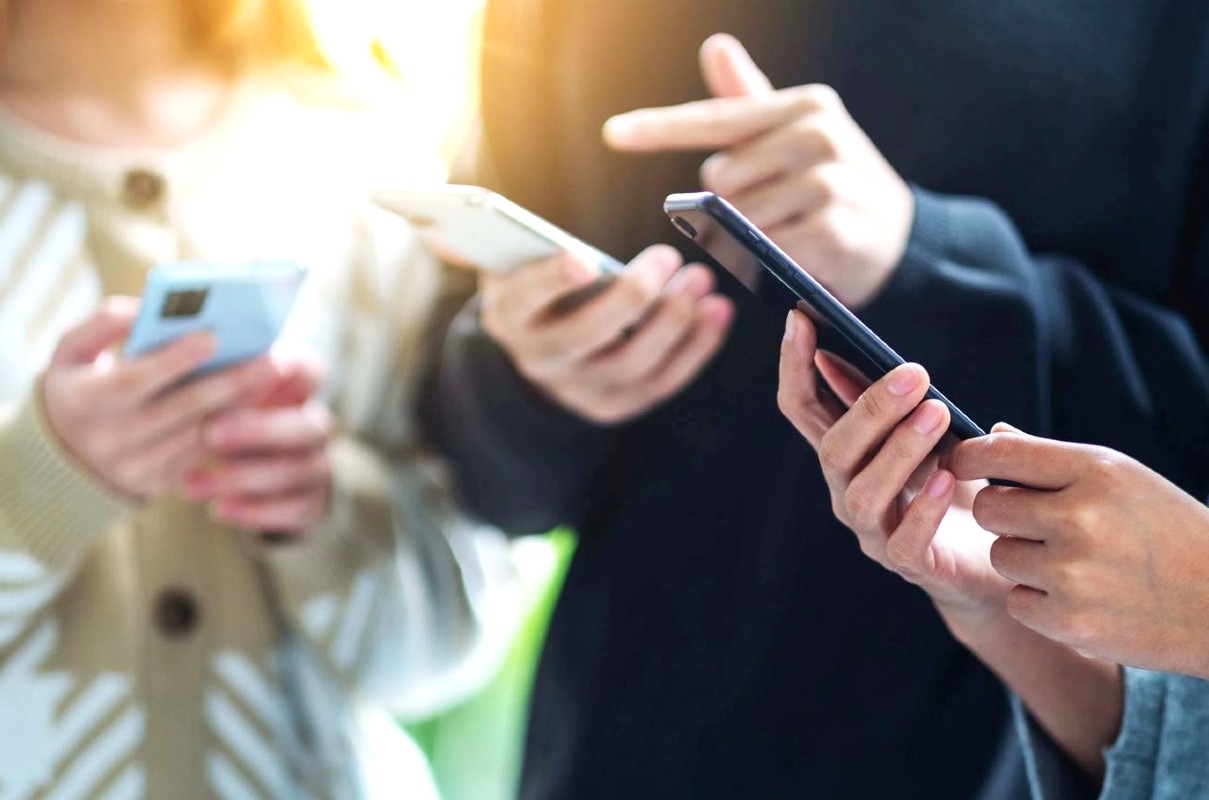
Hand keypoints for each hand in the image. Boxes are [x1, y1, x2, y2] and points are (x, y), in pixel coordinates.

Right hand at [41, 297, 272, 499]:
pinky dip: (235, 426)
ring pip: (201, 434)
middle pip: (183, 409)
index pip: (135, 380)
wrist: (63, 455)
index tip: (214, 336)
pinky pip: (205, 453)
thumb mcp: (70, 352)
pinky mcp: (160, 483)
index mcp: (83, 403)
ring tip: (272, 376)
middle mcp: (111, 440)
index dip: (175, 359)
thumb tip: (146, 307)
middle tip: (271, 358)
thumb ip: (102, 324)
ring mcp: (137, 467)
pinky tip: (258, 400)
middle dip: (231, 382)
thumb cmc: (76, 386)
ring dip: (242, 404)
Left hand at [184, 354, 332, 534]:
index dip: (293, 368)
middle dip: (257, 428)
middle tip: (208, 431)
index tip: (264, 364)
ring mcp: (316, 465)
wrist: (258, 473)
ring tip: (190, 484)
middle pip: (305, 424)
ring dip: (241, 476)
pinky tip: (218, 508)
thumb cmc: (228, 421)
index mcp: (298, 392)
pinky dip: (254, 510)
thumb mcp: (222, 395)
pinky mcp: (310, 502)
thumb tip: (161, 344)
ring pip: (292, 470)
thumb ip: (209, 376)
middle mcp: (314, 426)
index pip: (311, 372)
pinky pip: (292, 508)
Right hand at [480, 245, 733, 424]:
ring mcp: (579, 390)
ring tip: (700, 281)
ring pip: (630, 363)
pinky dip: (694, 349)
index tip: (581, 259)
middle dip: (630, 297)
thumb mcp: (506, 264)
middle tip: (666, 257)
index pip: (524, 301)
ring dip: (672, 323)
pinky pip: (660, 383)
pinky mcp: (614, 406)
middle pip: (586, 336)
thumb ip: (483, 242)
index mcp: (509, 318)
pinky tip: (717, 313)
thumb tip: (444, 229)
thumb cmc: (534, 288)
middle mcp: (540, 361)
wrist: (540, 354)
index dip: (550, 282)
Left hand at [604, 34, 912, 306]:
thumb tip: (715, 47)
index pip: (715, 119)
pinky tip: (795, 257)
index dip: (660, 129)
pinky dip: (768, 264)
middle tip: (774, 209)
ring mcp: (828, 183)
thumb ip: (749, 100)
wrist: (898, 237)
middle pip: (719, 181)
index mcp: (804, 106)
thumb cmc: (831, 181)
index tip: (613, 133)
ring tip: (786, 233)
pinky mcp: (832, 231)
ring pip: (738, 220)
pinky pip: (765, 253)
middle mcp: (818, 136)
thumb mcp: (795, 135)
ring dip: (748, 238)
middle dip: (730, 204)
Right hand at [777, 309, 1010, 622]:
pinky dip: (923, 510)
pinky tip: (949, 480)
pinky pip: (904, 543)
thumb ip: (898, 403)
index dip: (795, 365)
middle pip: (833, 450)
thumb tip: (861, 352)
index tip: (801, 317)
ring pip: (863, 493)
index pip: (802, 408)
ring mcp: (875, 533)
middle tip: (915, 373)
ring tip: (938, 415)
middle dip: (869, 408)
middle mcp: (848, 492)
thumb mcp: (931, 432)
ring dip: (899, 450)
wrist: (1009, 556)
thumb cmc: (962, 484)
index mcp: (848, 455)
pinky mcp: (912, 567)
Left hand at [950, 429, 1208, 677]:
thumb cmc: (1166, 531)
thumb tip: (992, 434)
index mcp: (1094, 471)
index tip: (962, 464)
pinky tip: (1082, 598)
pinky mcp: (1070, 620)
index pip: (998, 453)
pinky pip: (1015, 601)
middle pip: (987, 509)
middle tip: (1042, 527)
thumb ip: (1051, 459)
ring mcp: (1073, 572)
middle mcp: (1080, 517)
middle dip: (1003, 518)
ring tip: (1076, 564)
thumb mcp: (1122, 479)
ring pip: (1000, 556)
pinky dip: (1039, 603)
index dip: (968, 458)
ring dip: (1024, 562)